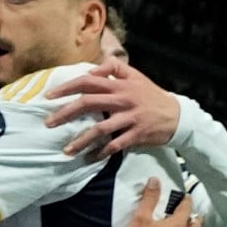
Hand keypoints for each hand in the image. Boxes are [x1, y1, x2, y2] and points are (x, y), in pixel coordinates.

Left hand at [44, 59, 182, 161]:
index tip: (49, 96)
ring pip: (100, 129)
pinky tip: (90, 159)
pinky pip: (116, 145)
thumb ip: (114, 68)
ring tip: (67, 150)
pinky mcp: (137, 134)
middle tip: (48, 124)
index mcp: (120, 84)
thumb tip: (91, 69)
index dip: (67, 87)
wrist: (178, 116)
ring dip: (81, 140)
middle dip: (65, 113)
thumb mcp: (136, 76)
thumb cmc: (152, 96)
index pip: (88, 81)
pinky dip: (102, 153)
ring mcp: (130, 118)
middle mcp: (123, 99)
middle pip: (88, 103)